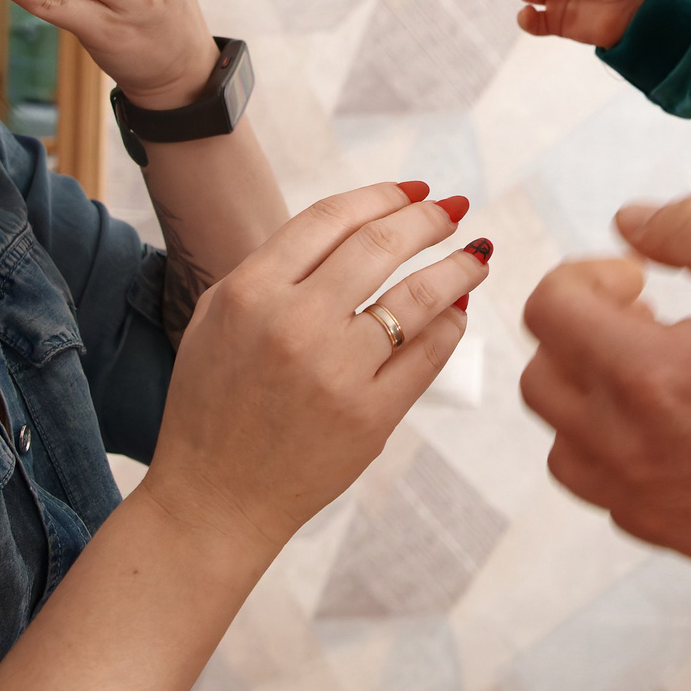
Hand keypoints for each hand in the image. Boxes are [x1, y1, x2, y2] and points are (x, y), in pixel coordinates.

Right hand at [142, 182, 491, 552]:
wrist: (214, 499)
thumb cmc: (213, 405)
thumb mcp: (218, 320)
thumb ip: (274, 270)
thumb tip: (354, 230)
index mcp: (251, 292)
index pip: (331, 219)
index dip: (382, 196)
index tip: (413, 191)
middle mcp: (295, 324)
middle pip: (381, 244)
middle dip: (428, 220)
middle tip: (452, 210)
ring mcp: (337, 371)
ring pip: (419, 296)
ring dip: (458, 266)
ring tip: (477, 253)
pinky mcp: (371, 416)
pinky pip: (429, 354)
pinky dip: (450, 324)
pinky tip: (456, 311)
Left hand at [521, 195, 690, 564]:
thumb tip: (626, 222)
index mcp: (651, 373)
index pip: (547, 308)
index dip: (587, 276)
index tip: (640, 281)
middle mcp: (628, 445)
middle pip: (539, 372)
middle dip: (582, 332)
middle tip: (651, 322)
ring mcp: (641, 498)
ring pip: (559, 436)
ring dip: (590, 394)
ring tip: (660, 378)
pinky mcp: (662, 532)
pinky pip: (598, 485)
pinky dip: (616, 449)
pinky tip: (678, 428)